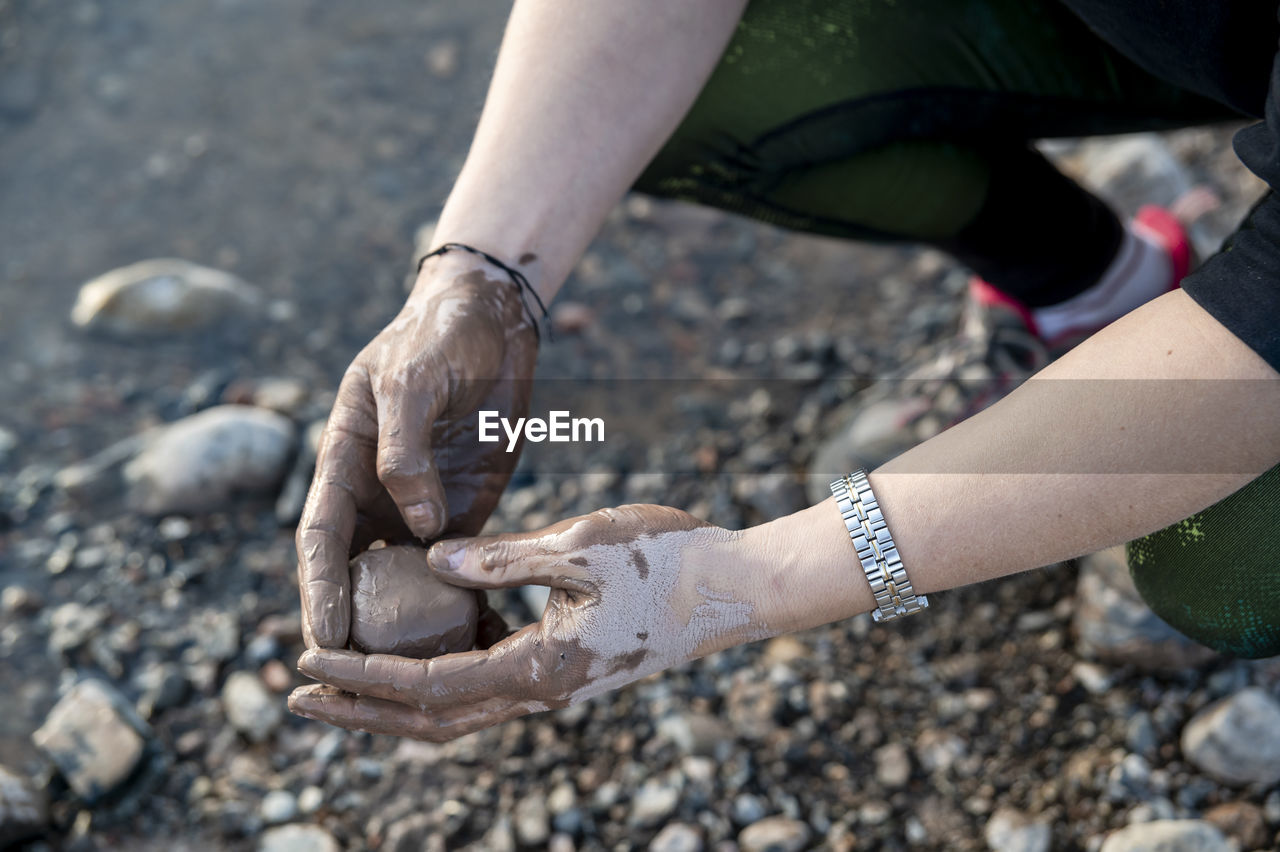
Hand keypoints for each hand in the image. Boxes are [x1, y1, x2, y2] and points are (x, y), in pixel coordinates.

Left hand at [288, 505, 774, 740]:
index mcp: (537, 667)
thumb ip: (502, 560)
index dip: (360, 674)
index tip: (304, 660)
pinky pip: (489, 683)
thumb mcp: (579, 545)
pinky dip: (442, 676)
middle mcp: (540, 690)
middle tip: (297, 695)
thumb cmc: (665, 560)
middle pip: (430, 718)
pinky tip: (421, 644)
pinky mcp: (566, 668)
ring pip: (458, 708)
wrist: (733, 588)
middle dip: (360, 709)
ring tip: (343, 679)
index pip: (426, 683)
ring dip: (394, 698)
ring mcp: (555, 684)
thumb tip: (433, 564)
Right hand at [296, 252, 537, 647]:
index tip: (324, 636)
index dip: (319, 588)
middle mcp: (376, 494)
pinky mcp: (465, 511)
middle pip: (355, 573)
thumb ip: (405, 449)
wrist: (491, 321)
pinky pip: (458, 564)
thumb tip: (416, 525)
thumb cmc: (437, 339)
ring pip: (404, 579)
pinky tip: (478, 638)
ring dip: (406, 626)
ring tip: (421, 681)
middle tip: (360, 683)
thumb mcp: (411, 382)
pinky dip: (461, 600)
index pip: (320, 536)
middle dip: (354, 628)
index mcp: (344, 462)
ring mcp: (419, 506)